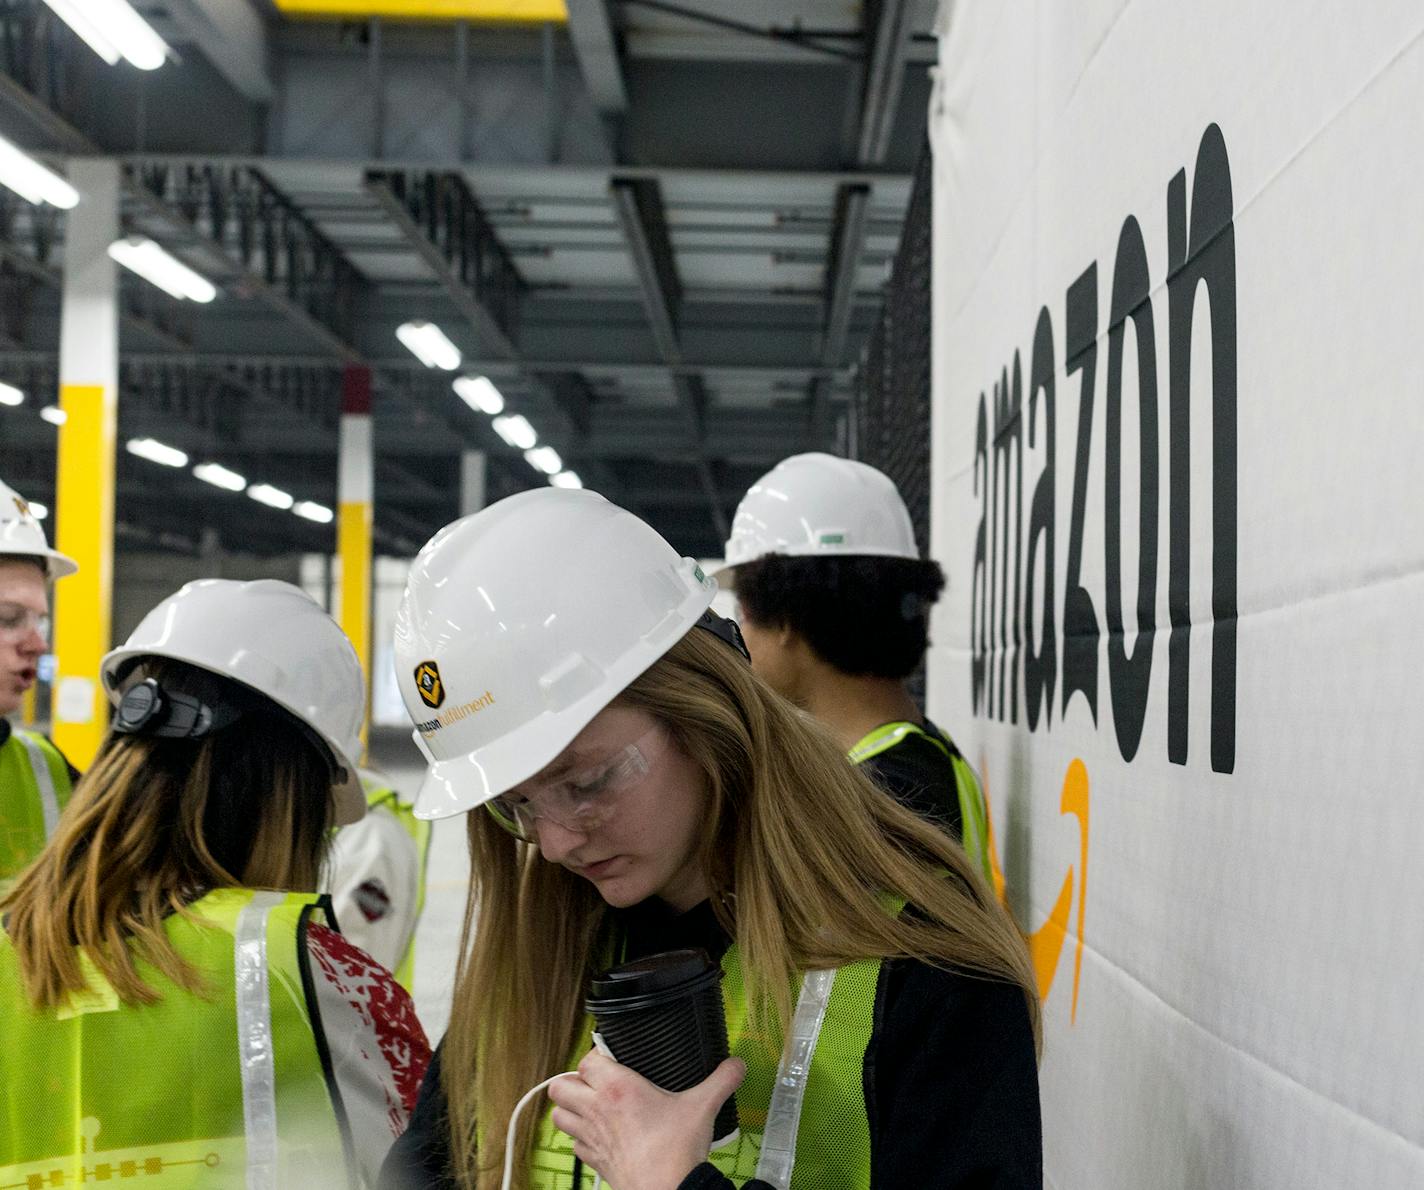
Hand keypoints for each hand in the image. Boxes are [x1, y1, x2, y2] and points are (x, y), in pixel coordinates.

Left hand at [546, 1049, 745, 1189]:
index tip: (612, 1057)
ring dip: (570, 1109)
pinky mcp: (594, 1161)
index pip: (587, 1059)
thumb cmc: (676, 1149)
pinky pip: (573, 1144)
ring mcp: (590, 1138)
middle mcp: (596, 1109)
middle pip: (559, 1086)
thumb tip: (736, 1065)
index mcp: (617, 1088)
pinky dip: (580, 1138)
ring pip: (558, 1115)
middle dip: (572, 1081)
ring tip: (590, 1106)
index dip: (597, 1056)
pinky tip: (600, 1135)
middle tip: (594, 1082)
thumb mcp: (702, 1106)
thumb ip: (721, 1080)